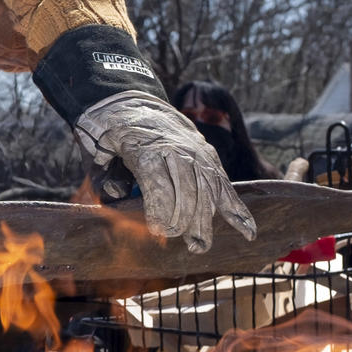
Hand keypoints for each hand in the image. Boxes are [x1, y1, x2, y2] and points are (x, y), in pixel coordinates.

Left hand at [72, 92, 257, 252]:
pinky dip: (236, 209)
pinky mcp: (209, 157)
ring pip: (207, 193)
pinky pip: (224, 186)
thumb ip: (109, 176)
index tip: (157, 231)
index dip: (161, 212)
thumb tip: (117, 195)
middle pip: (188, 194)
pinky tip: (247, 231)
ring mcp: (197, 154)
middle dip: (185, 223)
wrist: (136, 106)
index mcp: (150, 151)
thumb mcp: (105, 153)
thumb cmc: (117, 137)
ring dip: (204, 222)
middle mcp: (178, 152)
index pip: (161, 187)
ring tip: (199, 246)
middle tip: (179, 244)